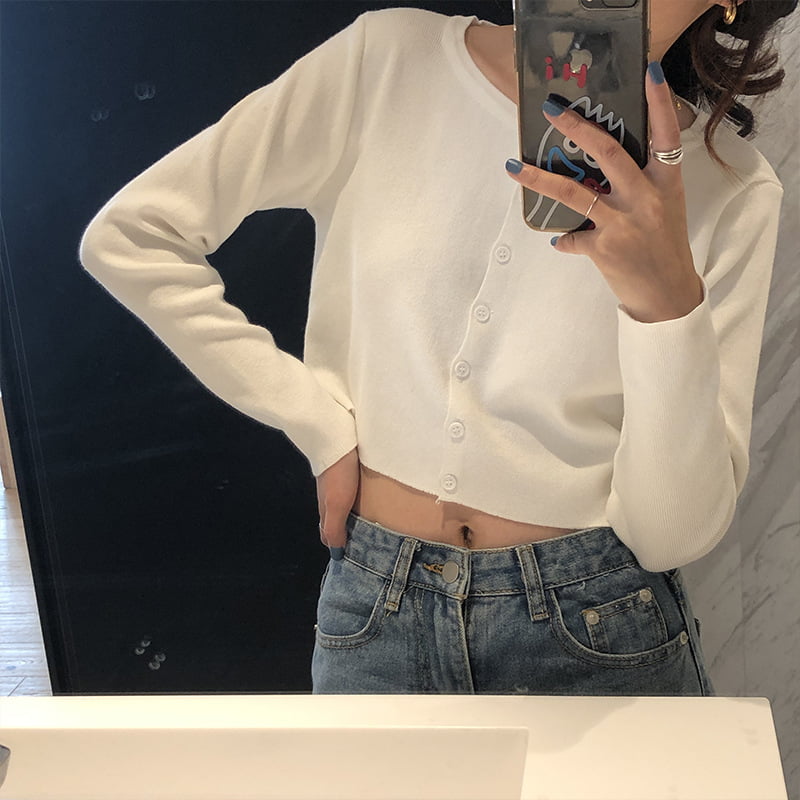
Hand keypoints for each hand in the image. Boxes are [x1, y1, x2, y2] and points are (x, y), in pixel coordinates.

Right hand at [316, 447, 359, 555]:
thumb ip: (334, 528)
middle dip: (347, 532)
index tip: (350, 556)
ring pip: (345, 505)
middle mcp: (330, 498)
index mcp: (326, 509)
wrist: (336, 437)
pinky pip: (354, 491)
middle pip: (337, 520)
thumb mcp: (336, 504)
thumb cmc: (337, 472)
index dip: (337, 545)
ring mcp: (338, 484)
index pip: (329, 533)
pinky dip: (360, 500)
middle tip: (364, 544)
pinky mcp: (347, 471)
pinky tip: (369, 500)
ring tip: (370, 526)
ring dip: (355, 516)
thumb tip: (335, 553)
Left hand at [506, 62, 703, 322]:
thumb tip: (596, 173)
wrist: (667, 295)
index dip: (660, 101)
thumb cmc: (664, 247)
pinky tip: (562, 241)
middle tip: (550, 109)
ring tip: (513, 166)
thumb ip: (639, 184)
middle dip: (576, 127)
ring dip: (539, 179)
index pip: (667, 133)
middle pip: (607, 151)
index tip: (649, 71)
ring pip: (574, 191)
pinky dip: (564, 239)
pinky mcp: (604, 248)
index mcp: (666, 182)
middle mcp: (646, 197)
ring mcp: (623, 222)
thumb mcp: (664, 207)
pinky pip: (572, 237)